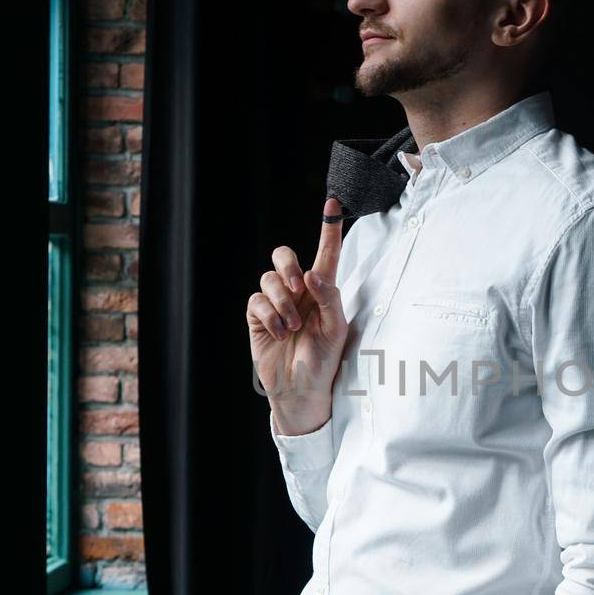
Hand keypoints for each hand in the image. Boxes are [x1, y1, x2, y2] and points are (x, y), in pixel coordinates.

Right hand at [247, 198, 348, 424]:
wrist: (301, 390)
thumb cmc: (324, 361)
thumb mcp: (336, 330)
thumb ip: (329, 298)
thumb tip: (311, 274)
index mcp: (322, 291)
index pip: (326, 254)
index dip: (328, 229)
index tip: (333, 204)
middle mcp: (297, 292)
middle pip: (283, 255)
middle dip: (287, 265)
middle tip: (298, 286)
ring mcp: (275, 303)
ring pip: (269, 279)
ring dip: (281, 301)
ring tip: (291, 327)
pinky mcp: (257, 317)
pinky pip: (256, 301)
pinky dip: (269, 315)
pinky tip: (278, 332)